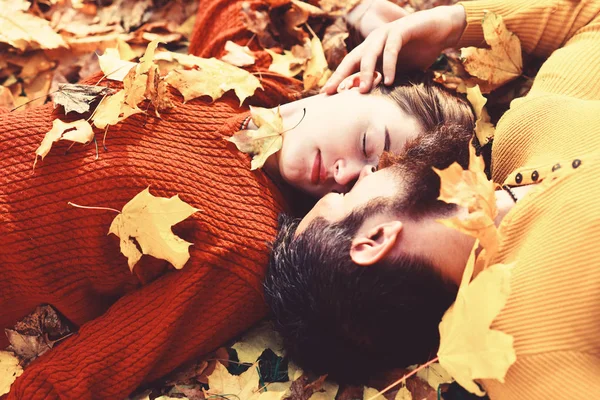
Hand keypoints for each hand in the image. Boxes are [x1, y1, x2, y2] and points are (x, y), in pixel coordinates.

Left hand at [323, 4, 466, 94]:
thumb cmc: (418, 53)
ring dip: (366, 73)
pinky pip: (391, 49)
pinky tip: (389, 80)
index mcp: (370, 51)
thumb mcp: (398, 73)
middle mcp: (373, 42)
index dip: (337, 80)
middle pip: (352, 59)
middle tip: (331, 92)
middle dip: (340, 75)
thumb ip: (383, 83)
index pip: (349, 66)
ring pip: (370, 54)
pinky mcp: (400, 30)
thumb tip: (367, 102)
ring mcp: (386, 34)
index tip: (325, 95)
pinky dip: (389, 65)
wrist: (441, 31)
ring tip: (364, 91)